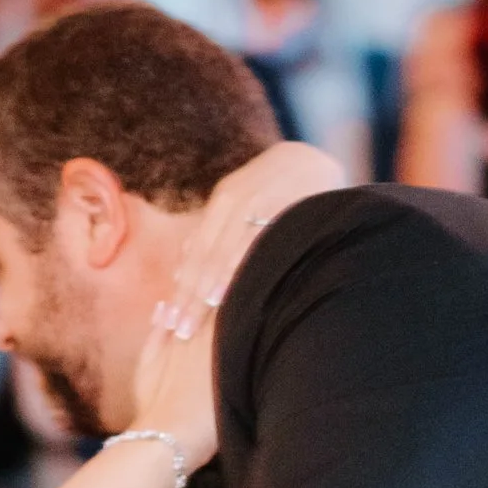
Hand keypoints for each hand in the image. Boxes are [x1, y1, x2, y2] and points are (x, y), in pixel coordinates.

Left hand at [152, 141, 345, 352]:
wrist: (318, 157)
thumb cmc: (285, 191)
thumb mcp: (249, 206)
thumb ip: (218, 234)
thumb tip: (180, 268)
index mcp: (224, 200)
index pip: (198, 252)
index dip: (182, 289)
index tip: (169, 325)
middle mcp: (235, 198)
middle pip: (206, 255)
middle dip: (190, 296)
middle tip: (180, 330)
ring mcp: (258, 199)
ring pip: (225, 249)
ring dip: (208, 286)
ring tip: (197, 318)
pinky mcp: (283, 203)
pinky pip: (255, 241)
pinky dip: (238, 265)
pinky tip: (227, 290)